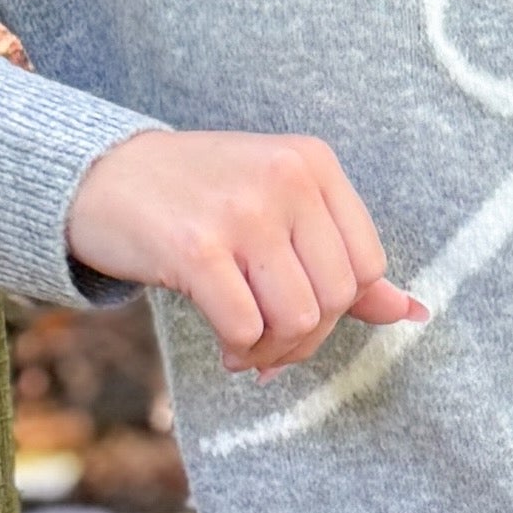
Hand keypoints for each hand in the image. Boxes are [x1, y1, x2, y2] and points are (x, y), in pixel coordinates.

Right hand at [65, 123, 427, 376]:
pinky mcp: (196, 247)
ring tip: (245, 347)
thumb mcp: (277, 209)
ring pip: (297, 318)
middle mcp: (285, 178)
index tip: (301, 317)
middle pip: (335, 297)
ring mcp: (242, 210)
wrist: (101, 175)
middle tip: (269, 344)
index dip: (340, 309)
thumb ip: (340, 256)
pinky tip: (223, 342)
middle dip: (306, 338)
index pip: (367, 265)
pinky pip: (247, 328)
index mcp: (313, 163)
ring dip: (272, 349)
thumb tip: (412, 311)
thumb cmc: (196, 198)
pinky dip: (239, 349)